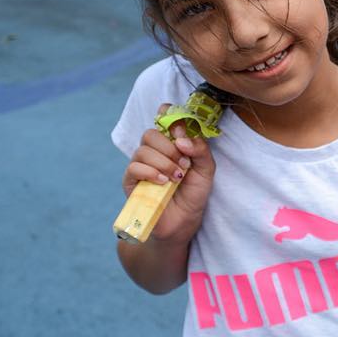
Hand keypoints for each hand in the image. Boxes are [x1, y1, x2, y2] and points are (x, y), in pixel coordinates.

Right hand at [120, 107, 215, 242]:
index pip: (163, 118)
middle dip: (170, 147)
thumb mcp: (206, 170)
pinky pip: (134, 167)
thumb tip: (181, 139)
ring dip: (164, 162)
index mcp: (172, 143)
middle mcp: (154, 151)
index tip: (179, 126)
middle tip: (184, 164)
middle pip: (151, 133)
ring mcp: (140, 165)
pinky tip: (163, 183)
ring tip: (177, 177)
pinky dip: (151, 172)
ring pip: (143, 149)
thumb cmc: (193, 194)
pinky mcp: (130, 181)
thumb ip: (200, 150)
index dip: (168, 115)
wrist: (183, 221)